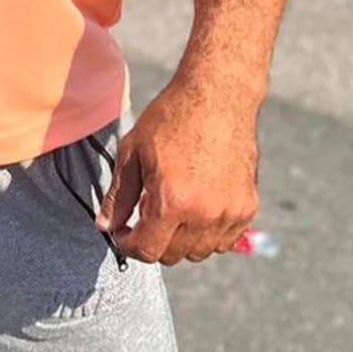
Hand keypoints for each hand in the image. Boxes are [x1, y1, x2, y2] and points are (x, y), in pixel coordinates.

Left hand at [96, 73, 259, 265]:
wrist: (218, 96)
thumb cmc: (171, 118)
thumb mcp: (133, 152)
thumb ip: (118, 195)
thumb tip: (105, 227)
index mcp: (173, 202)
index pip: (147, 251)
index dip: (128, 245)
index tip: (124, 232)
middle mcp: (204, 215)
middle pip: (172, 255)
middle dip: (152, 240)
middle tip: (146, 211)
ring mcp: (229, 213)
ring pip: (199, 252)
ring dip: (181, 238)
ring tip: (173, 204)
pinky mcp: (248, 207)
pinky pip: (225, 240)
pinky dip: (208, 232)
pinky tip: (197, 205)